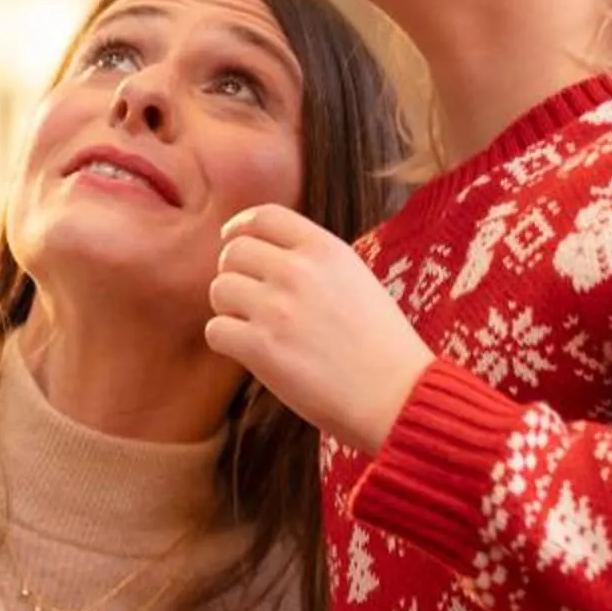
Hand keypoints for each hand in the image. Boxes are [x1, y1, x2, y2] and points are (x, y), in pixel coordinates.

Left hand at [206, 206, 436, 454]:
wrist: (396, 394)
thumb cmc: (381, 344)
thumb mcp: (356, 280)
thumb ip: (314, 262)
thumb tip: (268, 256)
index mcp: (325, 249)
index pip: (265, 216)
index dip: (241, 227)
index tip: (233, 240)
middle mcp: (297, 270)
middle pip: (233, 252)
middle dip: (233, 273)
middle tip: (247, 298)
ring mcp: (275, 308)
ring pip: (219, 290)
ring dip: (228, 309)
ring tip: (253, 327)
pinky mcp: (260, 347)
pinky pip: (216, 330)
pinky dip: (226, 341)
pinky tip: (249, 351)